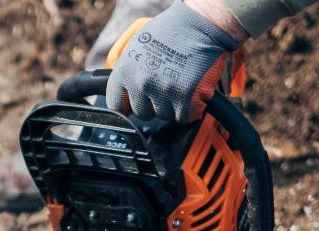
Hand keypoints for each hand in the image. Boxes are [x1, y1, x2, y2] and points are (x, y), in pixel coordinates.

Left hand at [106, 0, 245, 122]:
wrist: (201, 24)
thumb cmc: (171, 31)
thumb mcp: (138, 47)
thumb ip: (129, 71)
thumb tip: (124, 93)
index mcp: (125, 70)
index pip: (117, 105)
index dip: (128, 106)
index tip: (135, 105)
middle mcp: (141, 82)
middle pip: (142, 113)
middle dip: (154, 105)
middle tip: (165, 88)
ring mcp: (163, 91)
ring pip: (164, 116)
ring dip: (173, 106)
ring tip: (179, 84)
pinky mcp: (185, 97)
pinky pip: (185, 117)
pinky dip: (191, 109)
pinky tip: (192, 92)